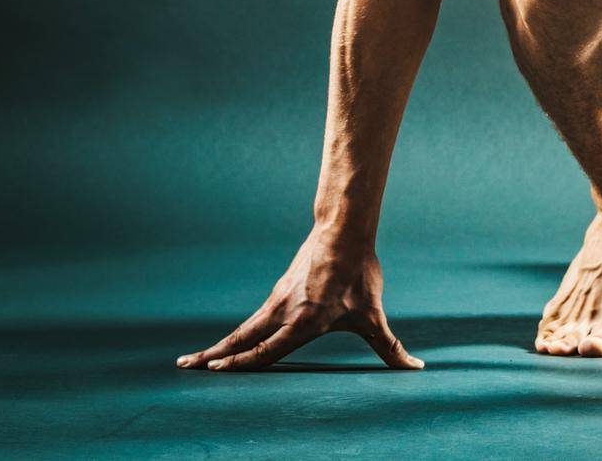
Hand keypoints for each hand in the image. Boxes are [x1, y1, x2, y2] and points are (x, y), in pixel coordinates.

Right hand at [175, 228, 423, 371]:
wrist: (345, 231)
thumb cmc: (359, 274)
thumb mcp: (374, 315)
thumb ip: (391, 348)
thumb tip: (416, 370)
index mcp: (302, 322)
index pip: (266, 350)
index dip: (241, 363)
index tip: (215, 370)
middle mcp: (283, 312)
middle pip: (242, 339)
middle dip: (214, 356)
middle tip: (185, 366)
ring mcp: (278, 299)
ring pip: (245, 327)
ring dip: (221, 344)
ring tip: (198, 359)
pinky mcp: (280, 290)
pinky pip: (255, 316)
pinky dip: (239, 331)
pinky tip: (234, 339)